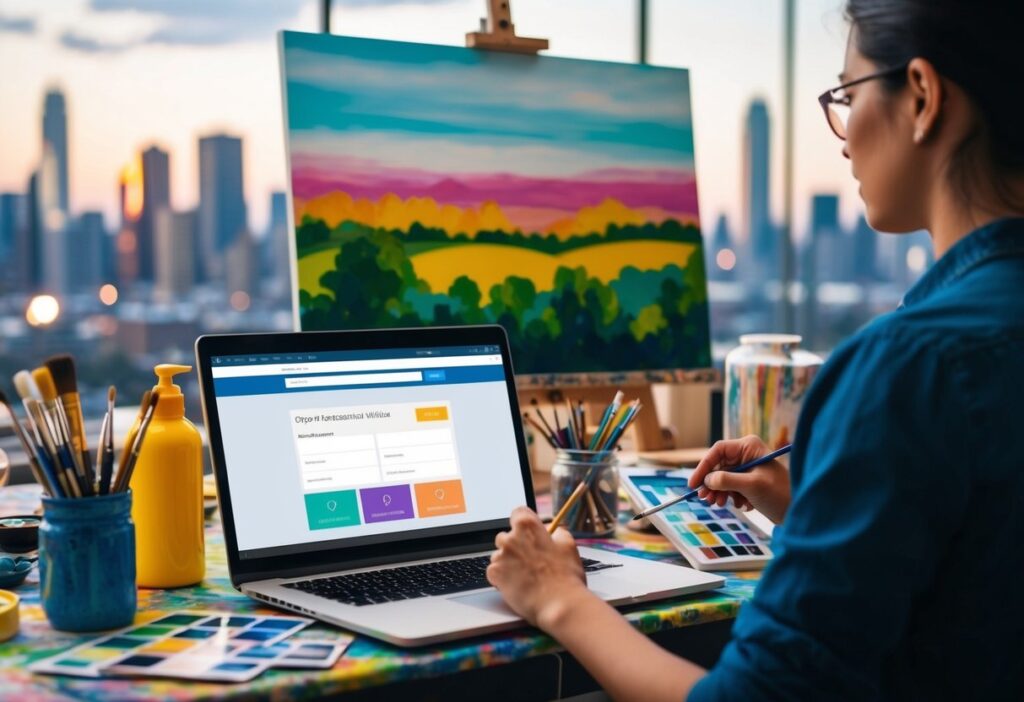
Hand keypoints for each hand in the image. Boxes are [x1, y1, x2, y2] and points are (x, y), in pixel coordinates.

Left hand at [487, 506, 589, 627]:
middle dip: (515, 546)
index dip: (523, 522)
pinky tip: (517, 585)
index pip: (518, 512)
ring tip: (525, 577)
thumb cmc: (566, 577)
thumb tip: (552, 531)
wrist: (559, 605)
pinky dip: (502, 578)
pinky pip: (494, 572)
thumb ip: (557, 532)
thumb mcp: (568, 546)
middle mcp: (511, 537)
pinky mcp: (494, 574)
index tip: (526, 531)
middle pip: (506, 536)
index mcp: (528, 526)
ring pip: (499, 555)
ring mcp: (500, 556)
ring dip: (508, 563)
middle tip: (529, 561)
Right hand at [688, 435, 791, 523]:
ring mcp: (748, 468)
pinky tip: (740, 505)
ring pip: (723, 478)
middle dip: (711, 483)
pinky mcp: (750, 482)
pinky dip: (730, 496)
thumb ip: (726, 480)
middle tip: (705, 499)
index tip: (694, 484)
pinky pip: (731, 486)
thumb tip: (706, 480)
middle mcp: (747, 454)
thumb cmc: (779, 493)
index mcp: (749, 447)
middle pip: (718, 466)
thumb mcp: (751, 485)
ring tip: (719, 504)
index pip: (718, 451)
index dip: (703, 466)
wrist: (798, 511)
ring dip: (719, 492)